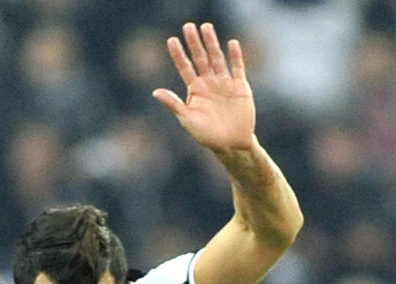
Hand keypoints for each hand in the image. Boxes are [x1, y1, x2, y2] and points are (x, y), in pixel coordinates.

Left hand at [152, 21, 254, 153]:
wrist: (231, 145)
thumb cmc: (206, 135)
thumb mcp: (187, 119)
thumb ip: (173, 104)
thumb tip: (155, 92)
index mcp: (195, 90)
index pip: (185, 67)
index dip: (178, 54)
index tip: (171, 40)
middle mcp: (209, 83)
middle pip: (200, 58)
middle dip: (194, 42)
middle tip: (188, 26)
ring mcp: (224, 83)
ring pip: (217, 58)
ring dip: (212, 43)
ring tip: (206, 27)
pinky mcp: (240, 86)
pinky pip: (237, 68)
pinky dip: (235, 56)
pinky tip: (231, 43)